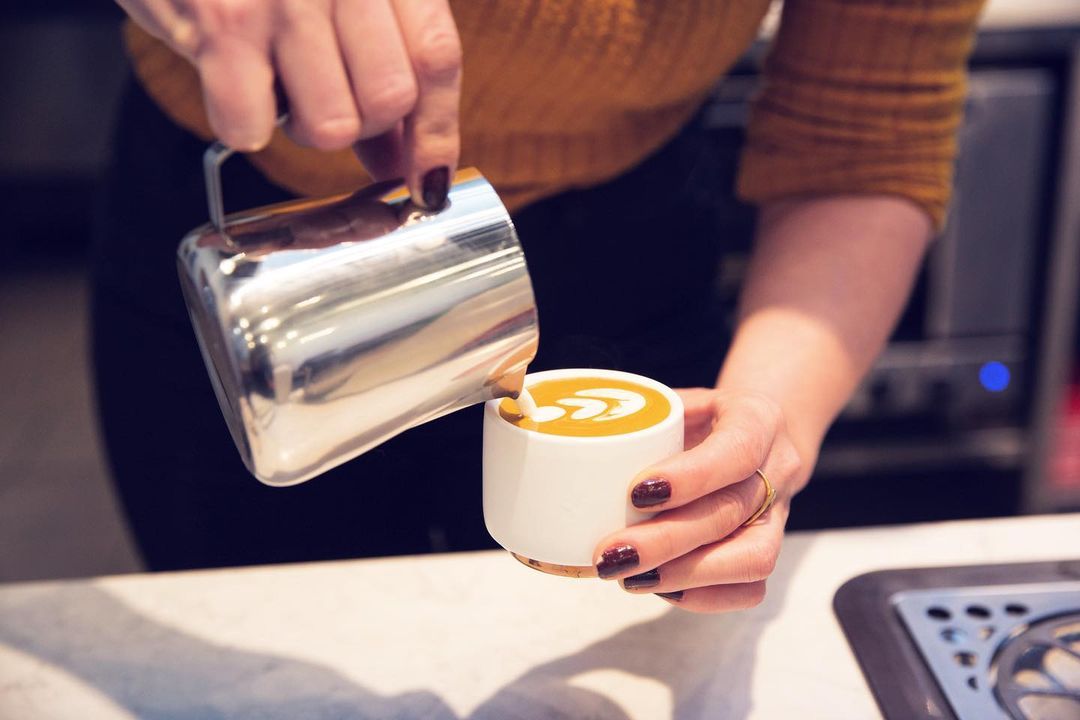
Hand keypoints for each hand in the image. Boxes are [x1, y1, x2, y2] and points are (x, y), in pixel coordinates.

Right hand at [117, 0, 461, 206]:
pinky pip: (252, 127)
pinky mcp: (221, 23)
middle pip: (390, 101)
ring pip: (331, 126)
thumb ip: (379, 63)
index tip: (429, 177)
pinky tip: (233, 81)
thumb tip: (403, 157)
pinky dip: (241, 123)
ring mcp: (284, 0)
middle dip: (363, 123)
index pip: (436, 59)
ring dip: (303, 124)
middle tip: (323, 91)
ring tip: (275, 78)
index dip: (438, 131)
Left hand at [591, 388, 812, 612]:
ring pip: (750, 559)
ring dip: (681, 575)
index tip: (636, 492)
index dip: (691, 476)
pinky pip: (749, 590)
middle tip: (610, 553)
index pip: (736, 450)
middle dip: (666, 541)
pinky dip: (700, 596)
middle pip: (730, 513)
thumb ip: (644, 417)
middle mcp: (778, 470)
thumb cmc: (705, 418)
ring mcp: (778, 517)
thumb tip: (586, 439)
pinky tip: (657, 587)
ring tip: (626, 576)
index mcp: (758, 420)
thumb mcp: (681, 400)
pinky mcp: (768, 551)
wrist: (757, 437)